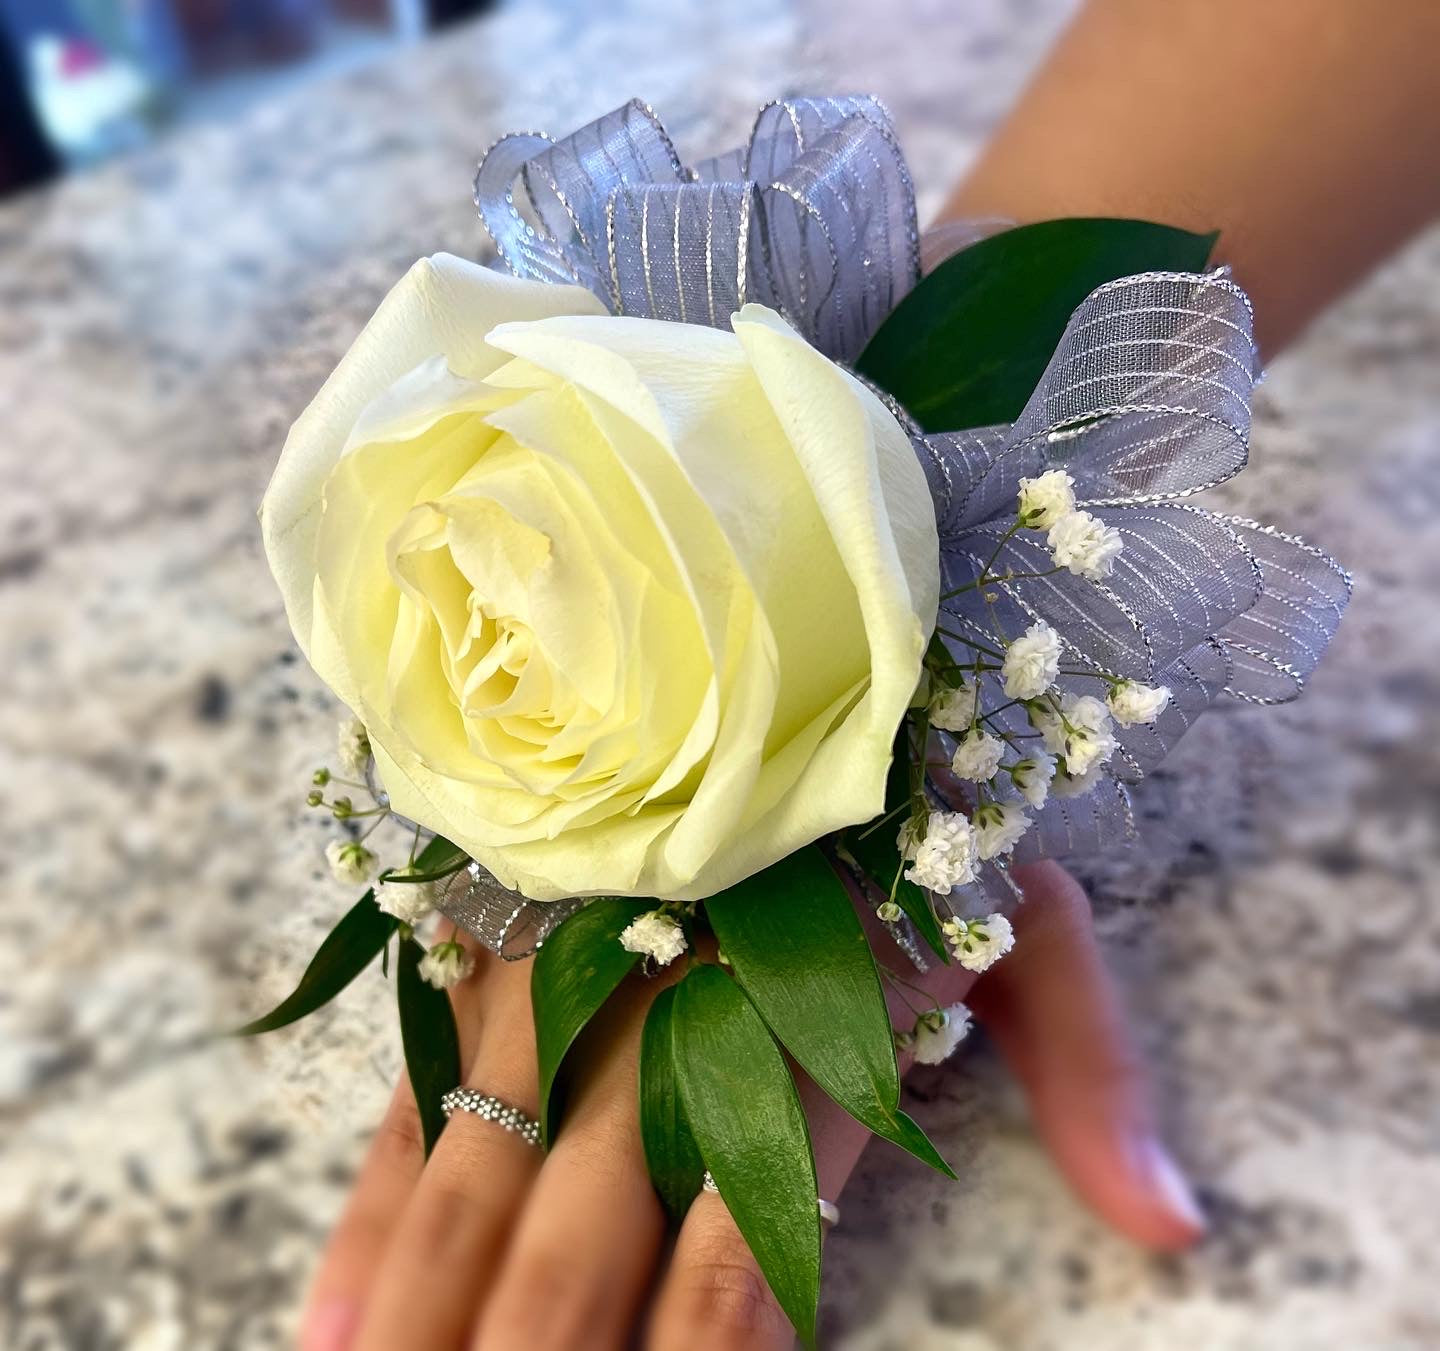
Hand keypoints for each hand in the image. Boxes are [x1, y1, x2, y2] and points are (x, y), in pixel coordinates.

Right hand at [300, 861, 1204, 1350]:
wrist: (798, 649)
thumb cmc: (921, 795)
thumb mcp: (1031, 915)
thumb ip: (1093, 1070)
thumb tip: (1175, 1230)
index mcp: (801, 1026)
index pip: (743, 1261)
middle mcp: (663, 1015)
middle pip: (578, 1249)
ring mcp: (560, 975)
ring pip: (478, 1186)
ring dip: (430, 1321)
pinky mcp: (490, 939)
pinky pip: (418, 1093)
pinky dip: (377, 1215)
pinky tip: (332, 1322)